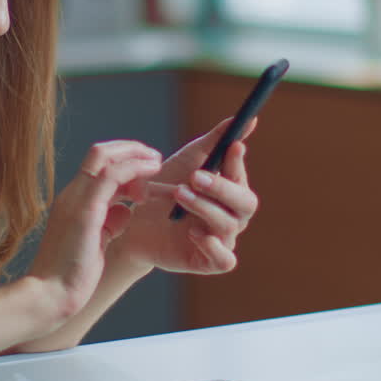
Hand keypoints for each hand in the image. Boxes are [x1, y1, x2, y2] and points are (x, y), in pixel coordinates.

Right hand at [26, 140, 161, 327]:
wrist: (51, 295)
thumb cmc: (71, 275)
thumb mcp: (96, 242)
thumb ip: (109, 223)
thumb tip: (126, 210)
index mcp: (73, 201)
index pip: (97, 164)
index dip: (124, 159)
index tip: (147, 168)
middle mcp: (72, 194)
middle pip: (100, 152)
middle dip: (131, 149)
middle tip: (155, 158)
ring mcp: (76, 199)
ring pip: (105, 156)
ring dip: (135, 155)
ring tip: (156, 165)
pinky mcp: (85, 211)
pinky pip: (112, 176)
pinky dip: (134, 169)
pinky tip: (151, 174)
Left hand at [109, 118, 258, 275]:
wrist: (133, 224)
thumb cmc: (163, 190)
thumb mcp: (186, 161)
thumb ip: (215, 141)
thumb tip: (248, 118)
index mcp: (229, 191)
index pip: (241, 176)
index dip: (238, 163)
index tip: (232, 146)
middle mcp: (231, 215)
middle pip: (245, 203)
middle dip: (221, 188)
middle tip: (195, 176)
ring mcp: (222, 240)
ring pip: (229, 225)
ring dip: (205, 207)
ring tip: (179, 195)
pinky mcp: (208, 262)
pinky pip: (225, 260)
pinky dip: (214, 246)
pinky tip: (193, 232)